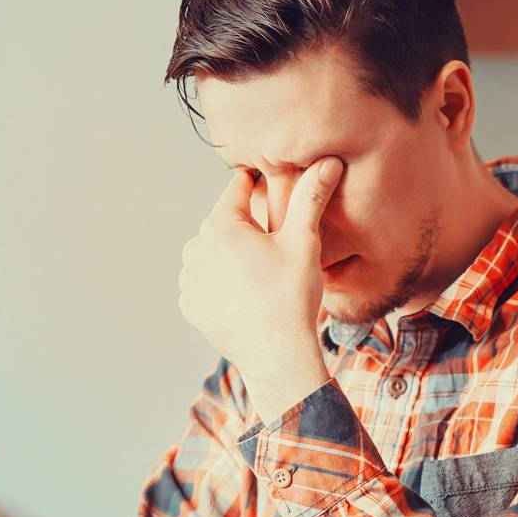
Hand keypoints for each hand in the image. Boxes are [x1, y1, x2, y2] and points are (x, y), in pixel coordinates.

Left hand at [178, 156, 343, 420]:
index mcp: (221, 225)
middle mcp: (196, 248)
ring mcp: (189, 279)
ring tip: (262, 269)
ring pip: (213, 250)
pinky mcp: (191, 304)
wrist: (277, 355)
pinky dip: (222, 280)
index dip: (259, 184)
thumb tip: (327, 162)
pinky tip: (247, 291)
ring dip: (232, 252)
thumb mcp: (303, 241)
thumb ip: (310, 197)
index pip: (237, 186)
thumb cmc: (291, 295)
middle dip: (247, 223)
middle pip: (224, 219)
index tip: (275, 190)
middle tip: (276, 241)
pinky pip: (205, 280)